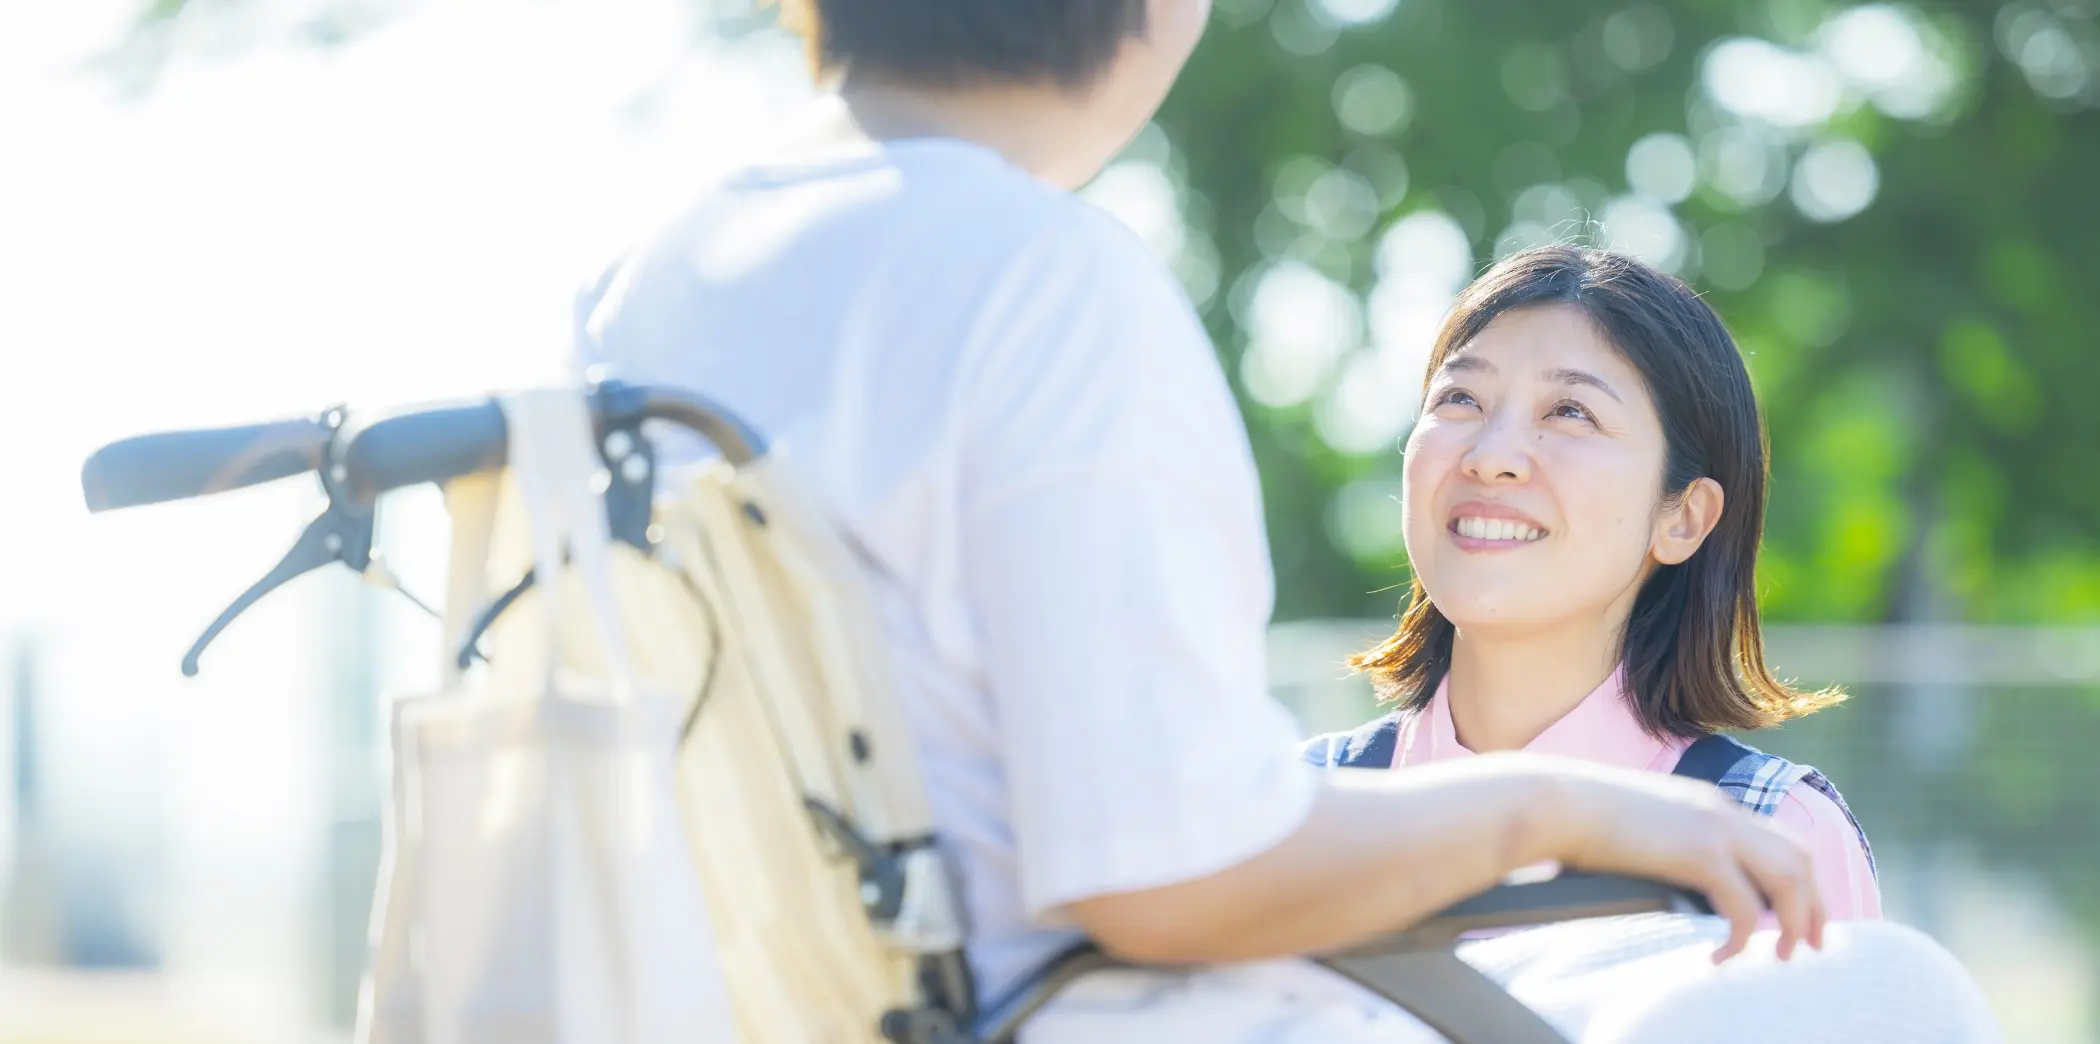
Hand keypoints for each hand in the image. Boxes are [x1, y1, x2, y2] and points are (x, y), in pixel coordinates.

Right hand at [1544, 765, 1824, 963]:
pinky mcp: (1700, 853)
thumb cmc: (1576, 817)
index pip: (1778, 839)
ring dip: (1795, 923)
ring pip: (1791, 879)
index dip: (1798, 880)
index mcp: (1709, 803)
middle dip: (1815, 905)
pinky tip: (1721, 958)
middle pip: (1800, 857)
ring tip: (1784, 956)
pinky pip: (1745, 908)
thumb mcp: (1636, 828)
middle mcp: (1723, 811)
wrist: (1554, 802)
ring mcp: (1716, 828)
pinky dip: (1742, 939)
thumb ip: (1665, 848)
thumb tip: (1671, 886)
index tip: (1796, 916)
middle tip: (1811, 945)